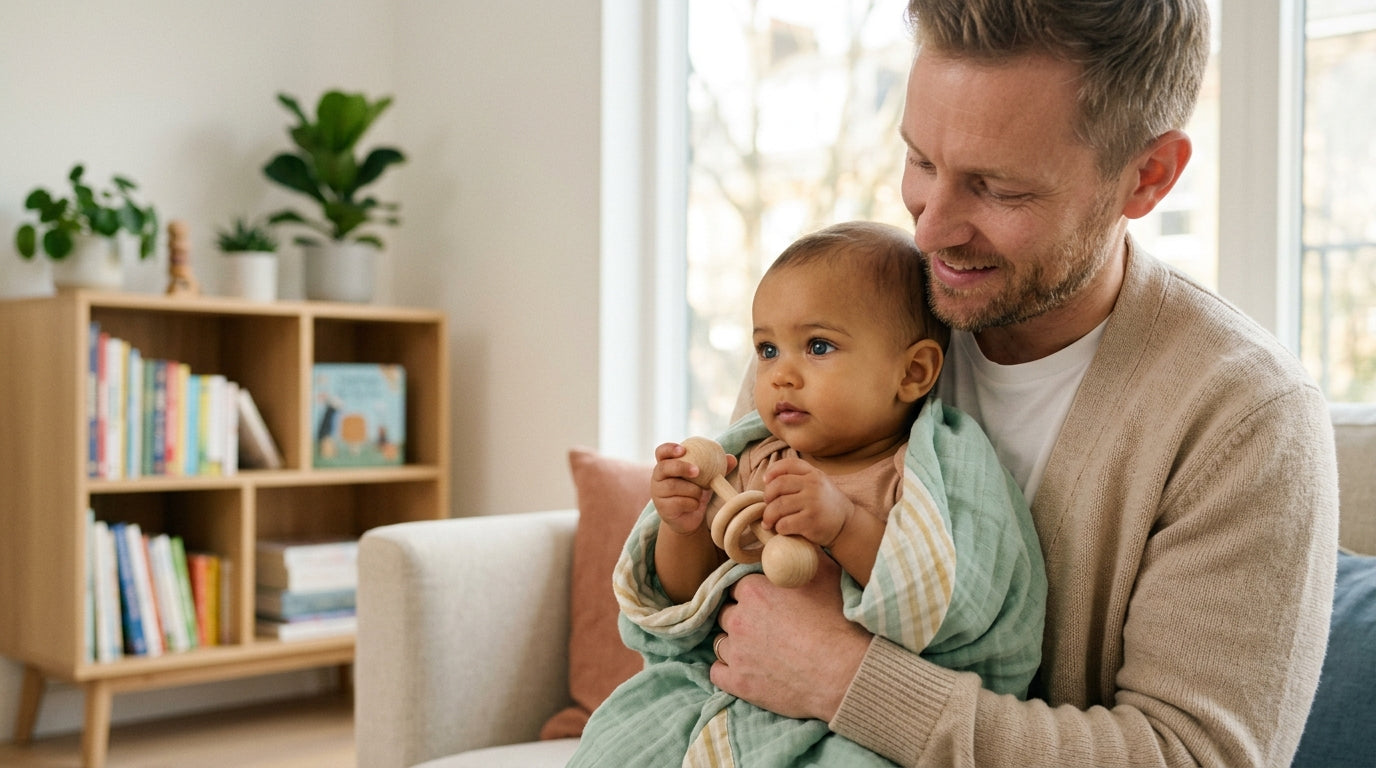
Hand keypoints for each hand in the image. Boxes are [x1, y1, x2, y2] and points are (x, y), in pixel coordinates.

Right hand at [651, 442, 734, 534]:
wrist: (690, 518)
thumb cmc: (696, 492)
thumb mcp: (706, 478)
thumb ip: (717, 468)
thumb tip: (731, 458)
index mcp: (667, 465)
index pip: (661, 452)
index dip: (669, 449)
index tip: (683, 450)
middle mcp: (658, 478)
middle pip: (664, 467)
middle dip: (681, 467)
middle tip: (697, 471)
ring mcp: (657, 493)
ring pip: (673, 486)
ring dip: (692, 490)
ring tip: (700, 494)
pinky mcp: (662, 508)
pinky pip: (678, 502)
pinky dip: (692, 503)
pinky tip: (695, 505)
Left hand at [711, 556, 870, 719]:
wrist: (846, 671)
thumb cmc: (839, 621)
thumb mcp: (826, 574)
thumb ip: (801, 554)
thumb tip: (792, 541)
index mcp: (754, 590)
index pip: (737, 586)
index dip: (753, 595)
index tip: (766, 603)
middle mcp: (739, 618)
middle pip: (728, 613)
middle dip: (743, 618)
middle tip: (767, 628)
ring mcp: (736, 652)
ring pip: (722, 642)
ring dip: (736, 644)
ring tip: (761, 651)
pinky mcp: (738, 682)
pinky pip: (717, 672)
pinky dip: (729, 671)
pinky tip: (748, 670)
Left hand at [760, 457, 853, 547]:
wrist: (847, 525)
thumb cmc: (826, 504)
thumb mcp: (818, 484)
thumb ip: (799, 478)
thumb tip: (767, 480)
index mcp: (813, 474)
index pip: (787, 465)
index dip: (772, 472)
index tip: (766, 482)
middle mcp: (813, 485)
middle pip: (777, 486)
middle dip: (767, 497)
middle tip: (767, 506)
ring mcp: (812, 503)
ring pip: (777, 506)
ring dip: (769, 516)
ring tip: (768, 522)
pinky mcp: (811, 521)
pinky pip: (784, 524)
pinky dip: (778, 528)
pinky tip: (781, 529)